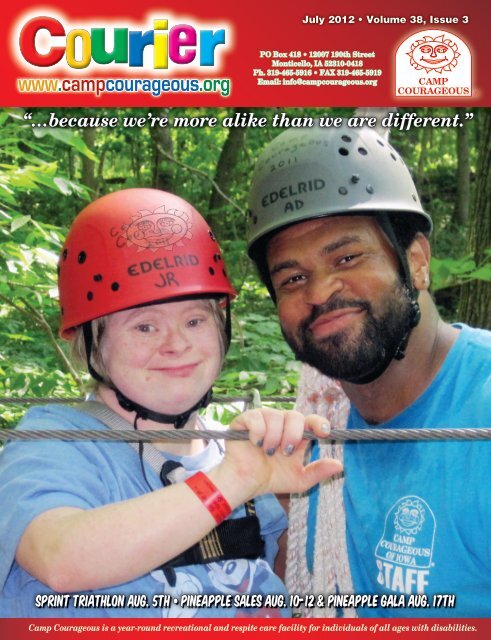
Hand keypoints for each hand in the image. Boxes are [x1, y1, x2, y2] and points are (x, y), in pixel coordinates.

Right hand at [218, 408, 342, 499]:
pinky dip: (258, 432)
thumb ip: (318, 472)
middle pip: (295, 415)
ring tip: (267, 452)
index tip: (324, 432)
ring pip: (275, 416)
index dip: (319, 422)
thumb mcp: (299, 480)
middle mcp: (281, 423)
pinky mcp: (245, 420)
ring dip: (274, 438)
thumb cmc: (272, 479)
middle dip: (293, 435)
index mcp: (295, 434)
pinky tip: (255, 444)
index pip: (310, 420)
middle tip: (286, 452)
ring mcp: (263, 419)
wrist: (246, 484)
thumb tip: (339, 465)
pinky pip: (256, 418)